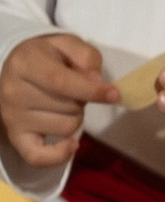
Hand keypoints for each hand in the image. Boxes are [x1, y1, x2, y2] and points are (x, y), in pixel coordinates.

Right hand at [0, 32, 117, 166]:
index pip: (60, 82)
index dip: (92, 90)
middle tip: (72, 90)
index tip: (114, 94)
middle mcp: (13, 91)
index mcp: (25, 63)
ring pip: (66, 127)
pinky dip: (58, 156)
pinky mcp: (16, 136)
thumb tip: (96, 83)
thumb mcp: (69, 45)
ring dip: (75, 117)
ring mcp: (12, 116)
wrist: (17, 68)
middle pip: (69, 107)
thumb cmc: (49, 57)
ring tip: (62, 103)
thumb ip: (86, 58)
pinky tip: (71, 144)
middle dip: (83, 100)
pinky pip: (38, 157)